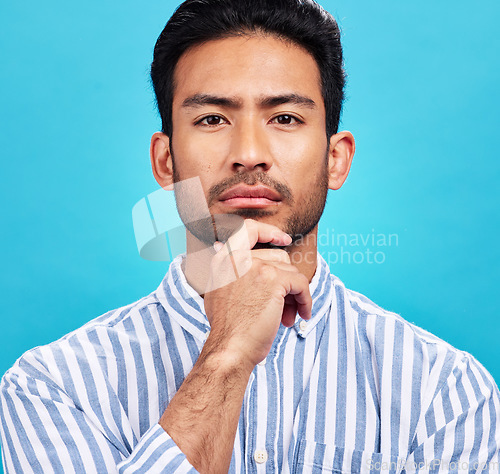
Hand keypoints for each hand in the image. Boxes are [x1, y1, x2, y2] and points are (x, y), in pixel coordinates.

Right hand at [203, 219, 311, 369]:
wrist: (230, 349)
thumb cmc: (228, 328)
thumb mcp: (220, 293)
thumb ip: (231, 273)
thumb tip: (247, 261)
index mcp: (223, 259)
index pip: (247, 230)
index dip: (269, 231)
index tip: (284, 239)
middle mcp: (238, 258)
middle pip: (278, 257)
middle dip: (285, 281)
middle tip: (284, 304)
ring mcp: (256, 267)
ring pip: (291, 273)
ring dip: (294, 295)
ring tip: (288, 316)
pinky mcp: (274, 280)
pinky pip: (301, 284)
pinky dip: (306, 300)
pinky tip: (302, 315)